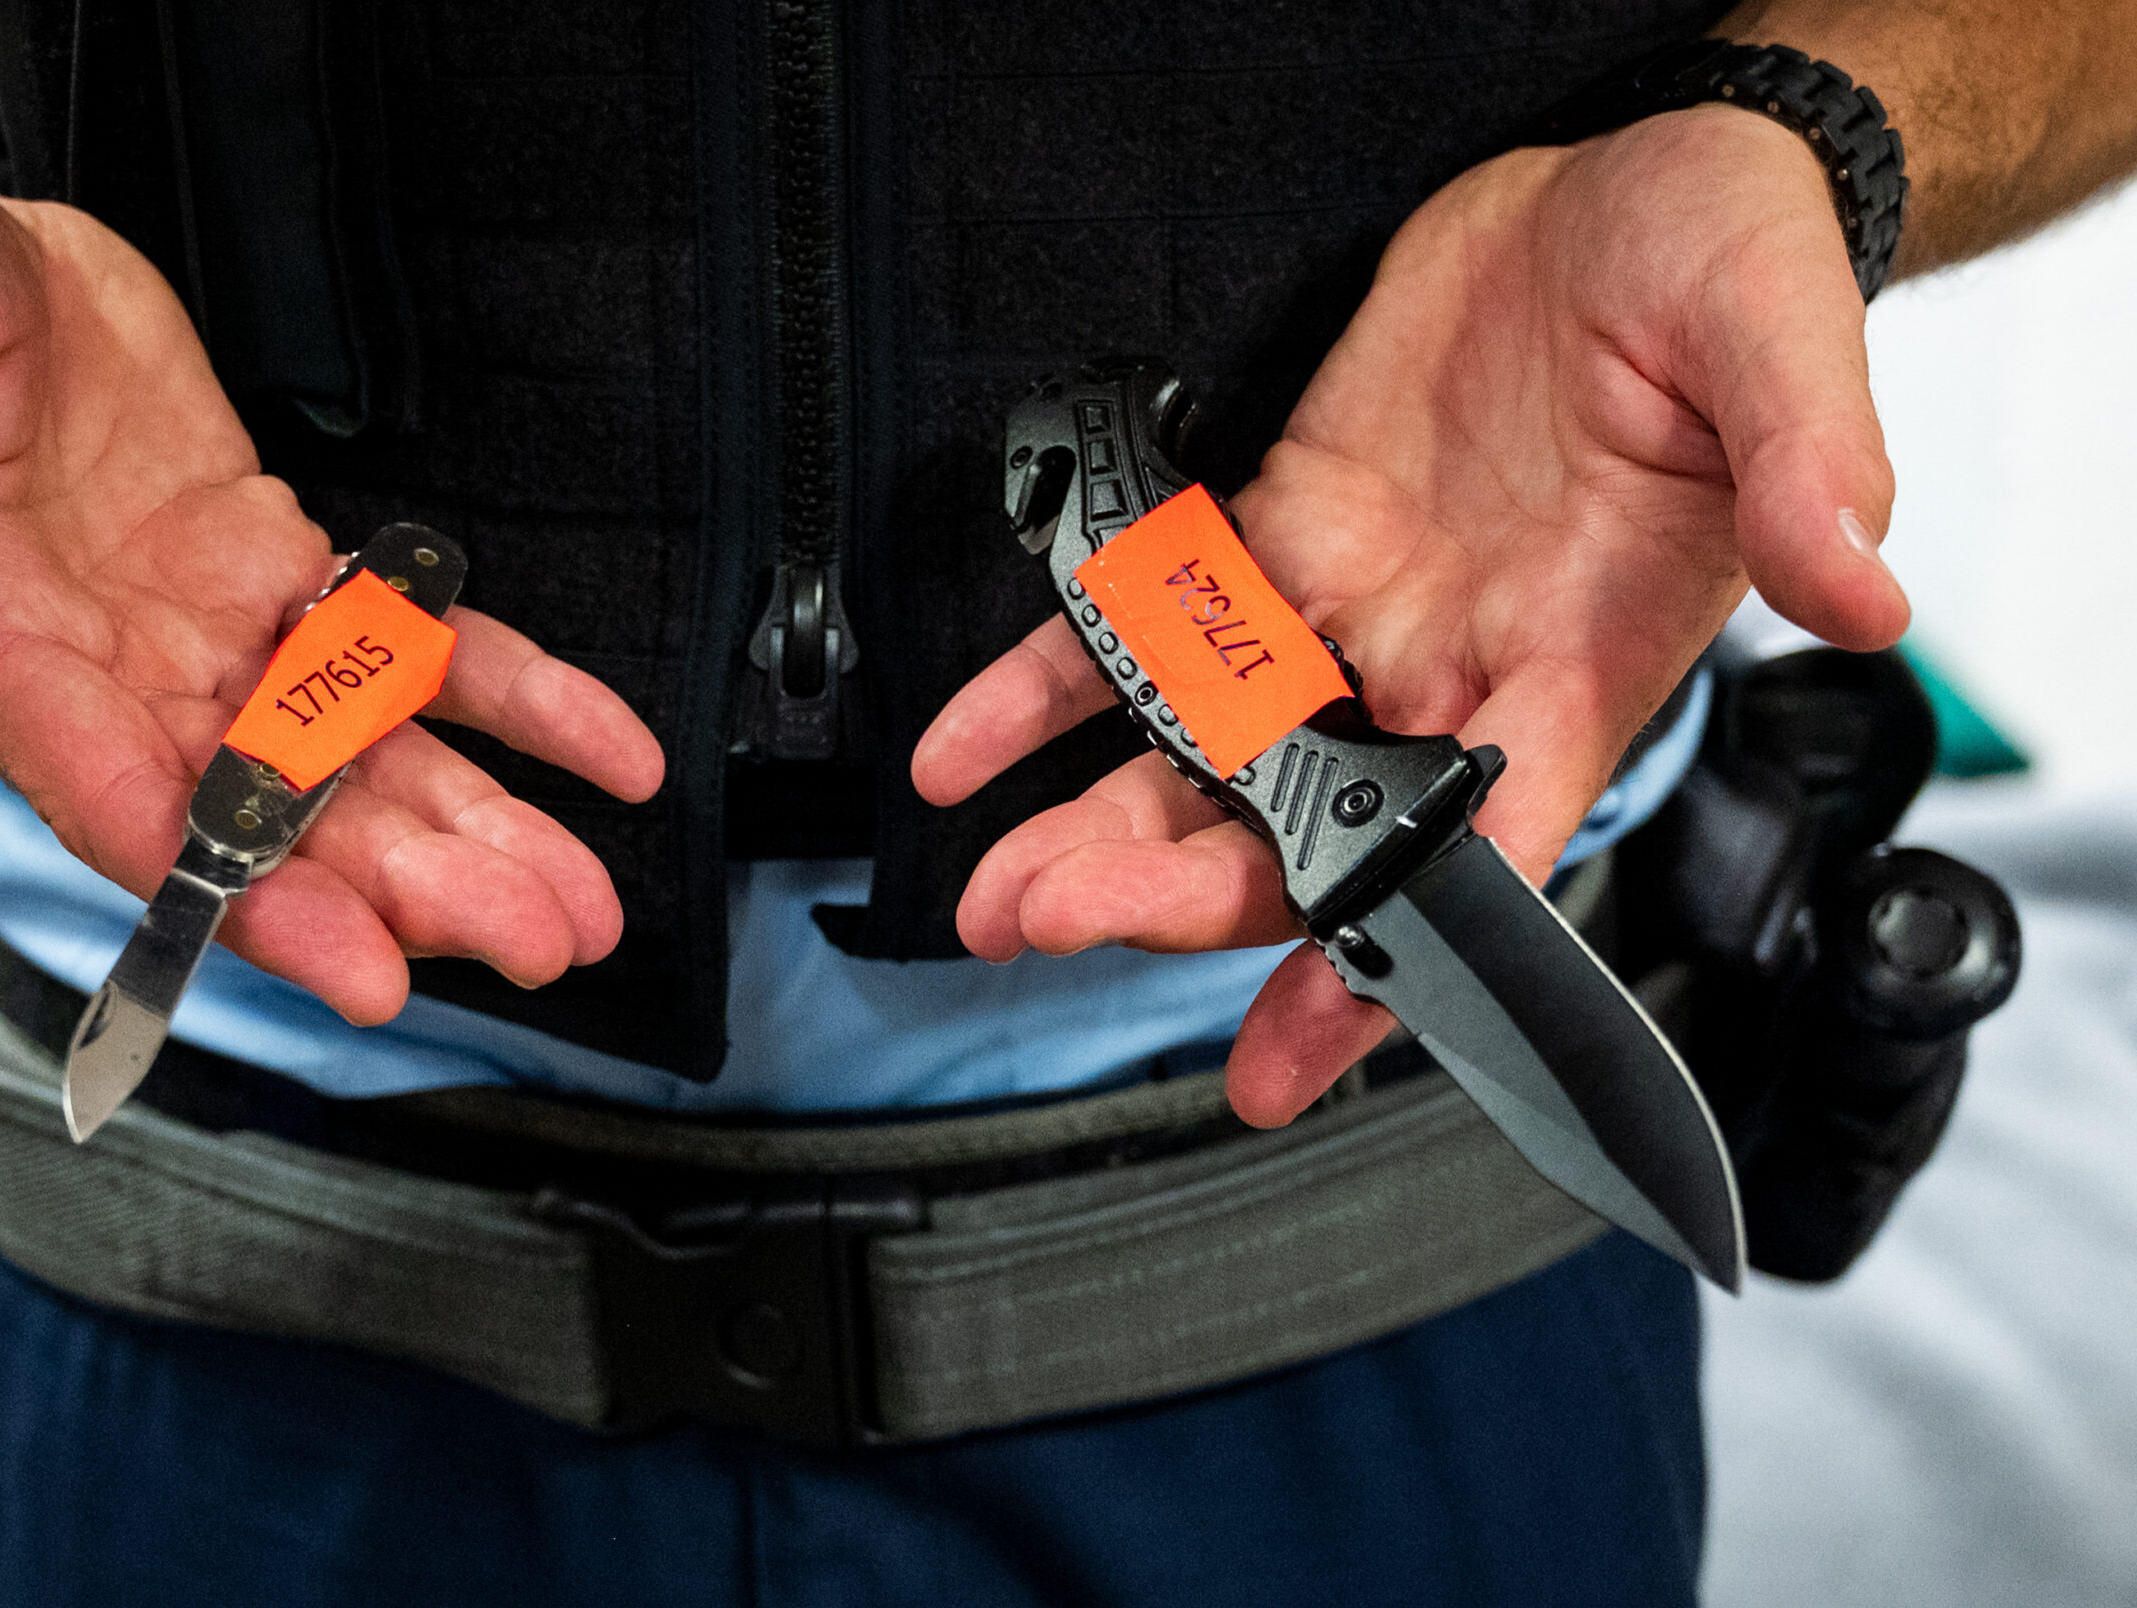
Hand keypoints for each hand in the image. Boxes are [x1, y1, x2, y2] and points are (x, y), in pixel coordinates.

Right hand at [0, 139, 663, 1023]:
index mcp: (3, 659)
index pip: (140, 817)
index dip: (257, 904)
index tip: (368, 969)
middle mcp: (117, 672)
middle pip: (282, 816)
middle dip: (414, 887)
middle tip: (538, 940)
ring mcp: (206, 626)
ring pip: (359, 755)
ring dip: (475, 828)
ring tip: (581, 892)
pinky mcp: (269, 560)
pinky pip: (405, 643)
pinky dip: (511, 696)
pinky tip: (601, 751)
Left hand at [913, 106, 1908, 1125]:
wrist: (1637, 190)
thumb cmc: (1731, 271)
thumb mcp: (1781, 341)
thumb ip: (1807, 469)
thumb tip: (1866, 583)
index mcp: (1579, 661)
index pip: (1488, 846)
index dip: (1395, 950)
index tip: (1305, 1039)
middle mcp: (1456, 663)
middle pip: (1309, 822)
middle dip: (1184, 887)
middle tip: (1064, 919)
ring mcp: (1358, 604)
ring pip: (1212, 752)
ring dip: (1101, 824)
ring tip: (1000, 895)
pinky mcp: (1283, 528)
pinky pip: (1151, 626)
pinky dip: (1052, 685)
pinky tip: (970, 745)